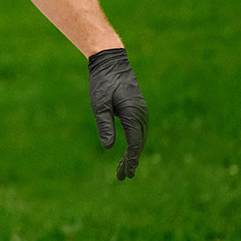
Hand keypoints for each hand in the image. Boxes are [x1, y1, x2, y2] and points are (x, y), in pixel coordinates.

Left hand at [88, 48, 147, 180]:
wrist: (111, 62)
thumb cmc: (103, 82)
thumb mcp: (99, 105)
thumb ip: (104, 125)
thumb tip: (108, 148)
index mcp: (133, 114)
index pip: (135, 144)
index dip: (131, 161)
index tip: (127, 175)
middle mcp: (141, 114)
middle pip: (139, 144)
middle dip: (132, 162)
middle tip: (123, 177)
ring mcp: (141, 112)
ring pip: (140, 138)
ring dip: (133, 154)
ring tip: (123, 170)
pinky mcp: (137, 110)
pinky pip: (138, 131)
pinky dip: (134, 144)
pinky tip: (128, 152)